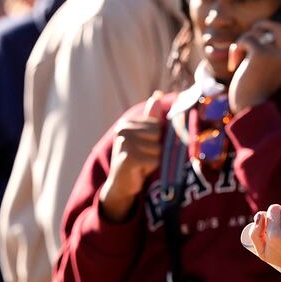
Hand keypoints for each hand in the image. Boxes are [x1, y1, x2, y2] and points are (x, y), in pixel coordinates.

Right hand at [99, 93, 164, 221]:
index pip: (159, 125)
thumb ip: (151, 118)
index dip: (157, 140)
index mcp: (127, 123)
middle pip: (159, 135)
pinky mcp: (129, 157)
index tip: (145, 149)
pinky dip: (152, 168)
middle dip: (157, 150)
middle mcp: (123, 130)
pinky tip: (140, 171)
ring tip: (142, 165)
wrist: (120, 186)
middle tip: (143, 158)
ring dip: (155, 160)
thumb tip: (157, 95)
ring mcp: (125, 143)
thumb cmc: (135, 161)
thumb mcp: (144, 138)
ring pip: (159, 149)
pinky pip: (155, 160)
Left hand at [229, 20, 280, 113]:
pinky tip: (234, 66)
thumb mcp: (260, 76)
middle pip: (277, 27)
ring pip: (256, 32)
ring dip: (242, 43)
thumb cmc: (251, 97)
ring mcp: (275, 55)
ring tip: (237, 60)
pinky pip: (246, 40)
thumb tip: (254, 41)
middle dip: (262, 25)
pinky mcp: (261, 54)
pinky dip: (236, 50)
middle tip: (249, 36)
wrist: (249, 110)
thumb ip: (263, 59)